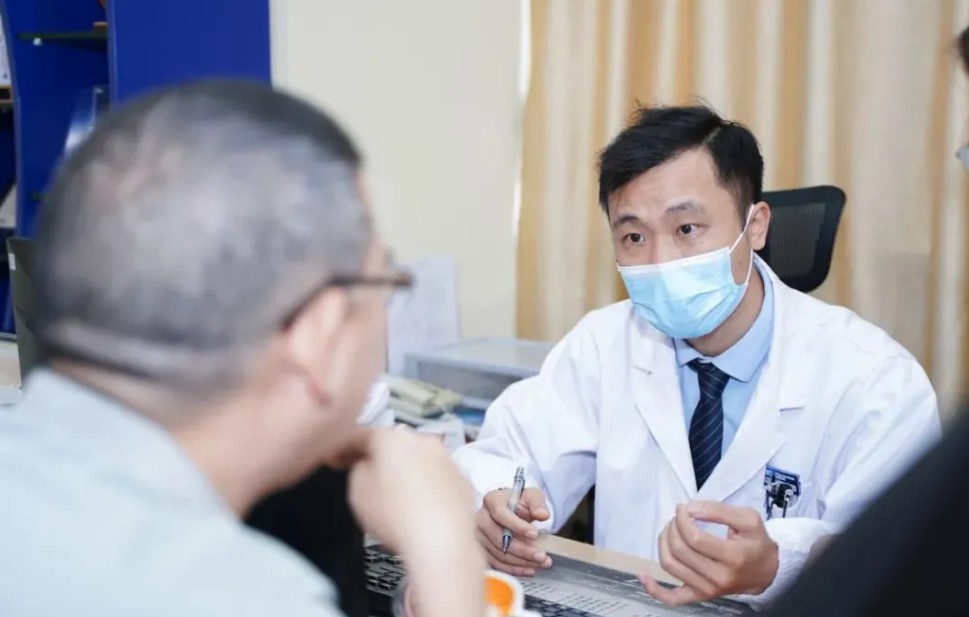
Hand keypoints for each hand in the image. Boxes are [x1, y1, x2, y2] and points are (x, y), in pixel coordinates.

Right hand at [348, 427, 483, 616]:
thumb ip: (357, 469)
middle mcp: (423, 440)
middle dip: (378, 456)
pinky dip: (426, 484)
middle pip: (394, 444)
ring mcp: (448, 459)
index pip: (362, 435)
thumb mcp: (357, 491)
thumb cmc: (393, 514)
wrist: (442, 540)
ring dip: (405, 469)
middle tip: (363, 471)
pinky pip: (437, 477)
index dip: (344, 447)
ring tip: (395, 491)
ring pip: (419, 459)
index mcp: (393, 438)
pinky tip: (420, 503)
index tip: (334, 459)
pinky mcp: (463, 480)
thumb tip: (367, 465)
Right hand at [475, 487, 552, 575]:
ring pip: (498, 553)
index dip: (517, 526)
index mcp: (492, 500)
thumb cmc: (520, 502)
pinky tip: (529, 569)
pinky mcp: (481, 550)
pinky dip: (514, 569)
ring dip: (521, 561)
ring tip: (540, 562)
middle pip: (498, 538)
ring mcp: (479, 536)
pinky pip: (496, 563)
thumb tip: (543, 515)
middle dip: (522, 549)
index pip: (500, 513)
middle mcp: (481, 518)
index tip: (534, 534)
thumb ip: (538, 504)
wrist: (512, 511)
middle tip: (541, 555)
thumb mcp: (532, 496)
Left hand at [640, 501, 777, 605]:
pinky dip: (654, 589)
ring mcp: (708, 590)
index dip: (682, 519)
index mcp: (734, 557)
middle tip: (678, 516)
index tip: (682, 508)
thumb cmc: (755, 542)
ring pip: (671, 566)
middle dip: (673, 526)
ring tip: (671, 529)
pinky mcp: (699, 596)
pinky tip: (643, 576)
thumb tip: (690, 509)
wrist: (765, 570)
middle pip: (680, 550)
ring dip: (664, 542)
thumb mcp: (747, 519)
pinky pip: (672, 598)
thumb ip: (718, 510)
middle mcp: (719, 578)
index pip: (694, 538)